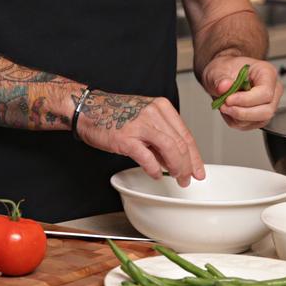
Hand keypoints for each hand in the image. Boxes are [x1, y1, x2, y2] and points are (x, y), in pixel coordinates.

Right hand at [75, 91, 205, 186]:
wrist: (87, 108)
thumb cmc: (113, 114)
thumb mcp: (144, 118)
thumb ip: (161, 136)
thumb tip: (175, 159)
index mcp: (161, 107)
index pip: (186, 135)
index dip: (195, 156)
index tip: (199, 170)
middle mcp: (153, 113)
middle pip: (181, 144)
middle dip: (188, 166)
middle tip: (187, 178)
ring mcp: (140, 125)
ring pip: (170, 150)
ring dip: (177, 168)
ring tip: (177, 178)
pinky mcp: (126, 138)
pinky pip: (148, 158)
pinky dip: (155, 169)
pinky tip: (156, 174)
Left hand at [203, 55, 281, 129]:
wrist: (223, 77)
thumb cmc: (226, 69)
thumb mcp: (218, 69)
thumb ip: (220, 78)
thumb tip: (224, 86)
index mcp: (267, 73)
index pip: (265, 93)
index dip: (246, 99)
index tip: (228, 99)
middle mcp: (273, 90)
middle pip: (266, 111)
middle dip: (242, 112)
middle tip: (224, 105)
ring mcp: (268, 105)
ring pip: (258, 121)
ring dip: (236, 117)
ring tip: (223, 105)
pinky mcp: (260, 117)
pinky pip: (249, 125)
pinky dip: (235, 120)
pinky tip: (228, 110)